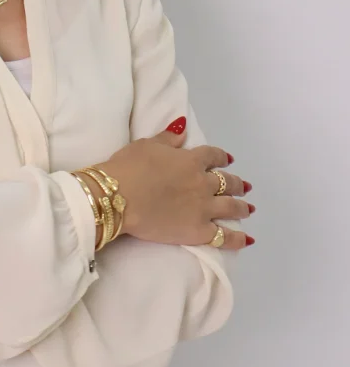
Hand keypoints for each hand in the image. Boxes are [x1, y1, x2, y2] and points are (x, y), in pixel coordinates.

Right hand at [92, 122, 254, 250]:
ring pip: (231, 207)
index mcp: (191, 160)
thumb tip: (183, 127)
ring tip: (248, 208)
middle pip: (227, 182)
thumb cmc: (129, 167)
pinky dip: (237, 239)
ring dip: (242, 207)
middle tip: (245, 187)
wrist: (119, 196)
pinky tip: (247, 239)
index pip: (213, 156)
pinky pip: (223, 236)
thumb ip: (168, 138)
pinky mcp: (198, 231)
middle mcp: (202, 183)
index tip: (228, 159)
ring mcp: (203, 208)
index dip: (222, 157)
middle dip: (237, 184)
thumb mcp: (147, 144)